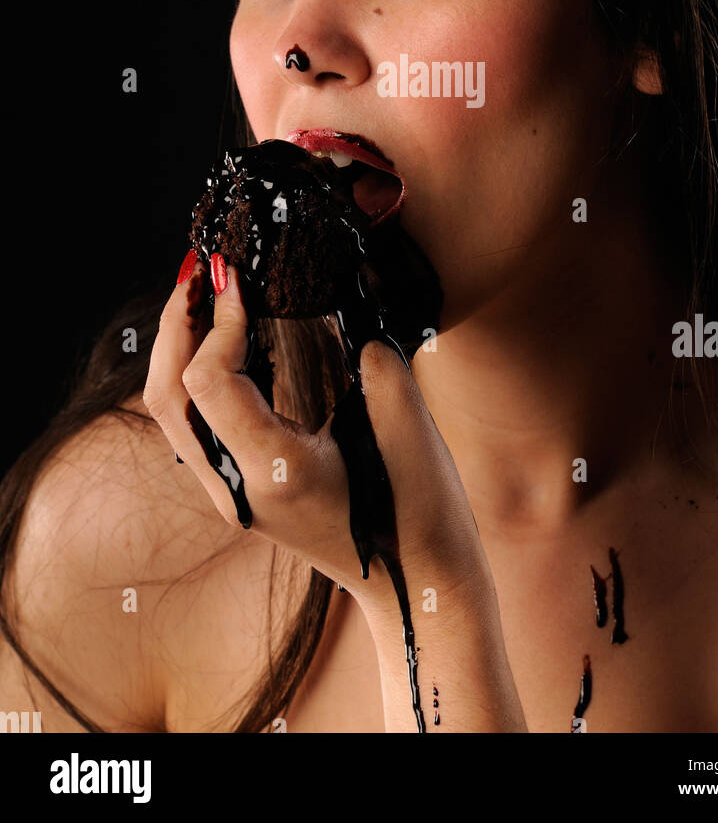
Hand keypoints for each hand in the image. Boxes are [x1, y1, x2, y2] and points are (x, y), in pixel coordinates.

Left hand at [144, 251, 494, 624]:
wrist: (418, 582)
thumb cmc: (419, 507)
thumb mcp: (403, 420)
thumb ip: (370, 351)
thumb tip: (342, 294)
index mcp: (274, 471)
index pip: (209, 381)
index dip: (218, 318)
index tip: (239, 274)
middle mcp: (237, 488)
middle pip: (167, 395)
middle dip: (178, 322)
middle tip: (203, 267)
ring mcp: (233, 494)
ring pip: (173, 412)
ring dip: (179, 345)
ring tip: (202, 290)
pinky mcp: (242, 489)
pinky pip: (196, 424)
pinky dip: (197, 372)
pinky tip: (225, 336)